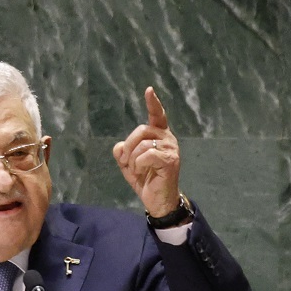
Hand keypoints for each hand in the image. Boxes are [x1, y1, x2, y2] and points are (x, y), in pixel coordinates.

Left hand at [112, 87, 181, 217]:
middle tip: (127, 163)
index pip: (157, 115)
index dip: (153, 103)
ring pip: (142, 144)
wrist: (157, 200)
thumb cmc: (146, 180)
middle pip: (141, 131)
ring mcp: (171, 148)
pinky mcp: (170, 160)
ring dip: (132, 160)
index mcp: (159, 136)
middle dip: (128, 147)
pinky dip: (138, 165)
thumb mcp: (128, 165)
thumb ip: (122, 153)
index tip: (149, 90)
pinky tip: (143, 173)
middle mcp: (167, 139)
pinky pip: (146, 155)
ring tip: (137, 170)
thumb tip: (119, 146)